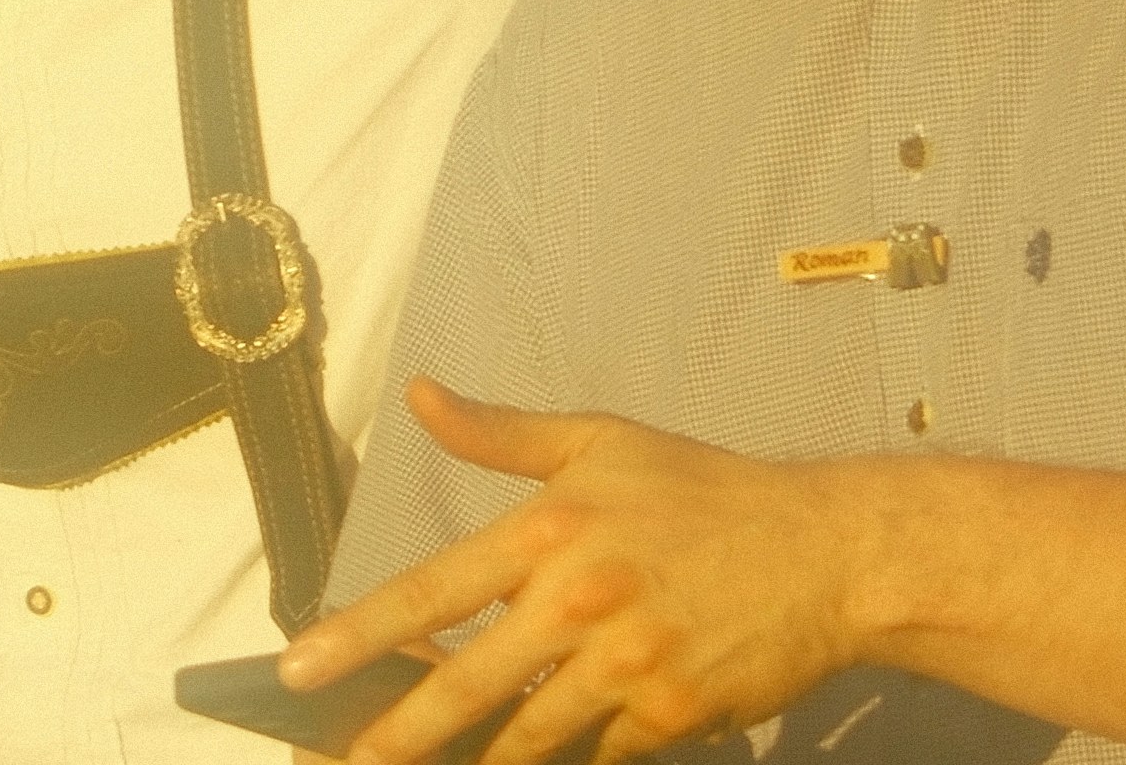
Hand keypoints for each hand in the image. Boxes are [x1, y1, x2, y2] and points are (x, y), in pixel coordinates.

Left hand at [303, 389, 893, 763]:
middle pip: (466, 687)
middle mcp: (576, 602)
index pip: (429, 592)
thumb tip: (421, 397)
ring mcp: (626, 666)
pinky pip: (603, 754)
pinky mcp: (671, 714)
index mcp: (546, 531)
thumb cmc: (705, 492)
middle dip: (399, 735)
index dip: (358, 636)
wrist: (825, 551)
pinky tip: (556, 761)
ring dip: (483, 762)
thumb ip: (502, 435)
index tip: (300, 668)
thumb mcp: (600, 441)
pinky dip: (579, 759)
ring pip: (530, 736)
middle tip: (351, 764)